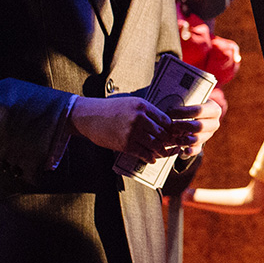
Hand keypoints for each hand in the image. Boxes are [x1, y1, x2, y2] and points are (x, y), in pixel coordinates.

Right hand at [70, 93, 197, 160]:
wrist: (89, 116)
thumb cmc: (111, 109)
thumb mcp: (131, 103)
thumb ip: (146, 112)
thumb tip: (163, 123)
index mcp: (142, 106)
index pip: (165, 120)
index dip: (171, 129)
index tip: (173, 134)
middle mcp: (139, 118)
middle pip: (162, 133)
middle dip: (168, 141)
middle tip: (172, 146)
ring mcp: (132, 132)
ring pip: (154, 145)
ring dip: (161, 151)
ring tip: (163, 153)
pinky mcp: (125, 144)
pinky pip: (143, 153)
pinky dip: (150, 158)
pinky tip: (152, 159)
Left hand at [172, 97, 223, 157]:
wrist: (196, 114)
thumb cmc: (190, 103)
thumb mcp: (191, 99)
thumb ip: (184, 100)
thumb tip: (168, 104)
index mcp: (214, 109)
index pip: (198, 110)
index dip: (183, 112)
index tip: (170, 112)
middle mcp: (214, 123)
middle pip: (199, 126)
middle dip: (183, 126)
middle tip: (171, 125)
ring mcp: (208, 135)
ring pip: (197, 139)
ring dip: (184, 139)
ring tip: (172, 137)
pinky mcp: (202, 144)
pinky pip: (197, 149)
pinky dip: (190, 151)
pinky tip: (182, 151)